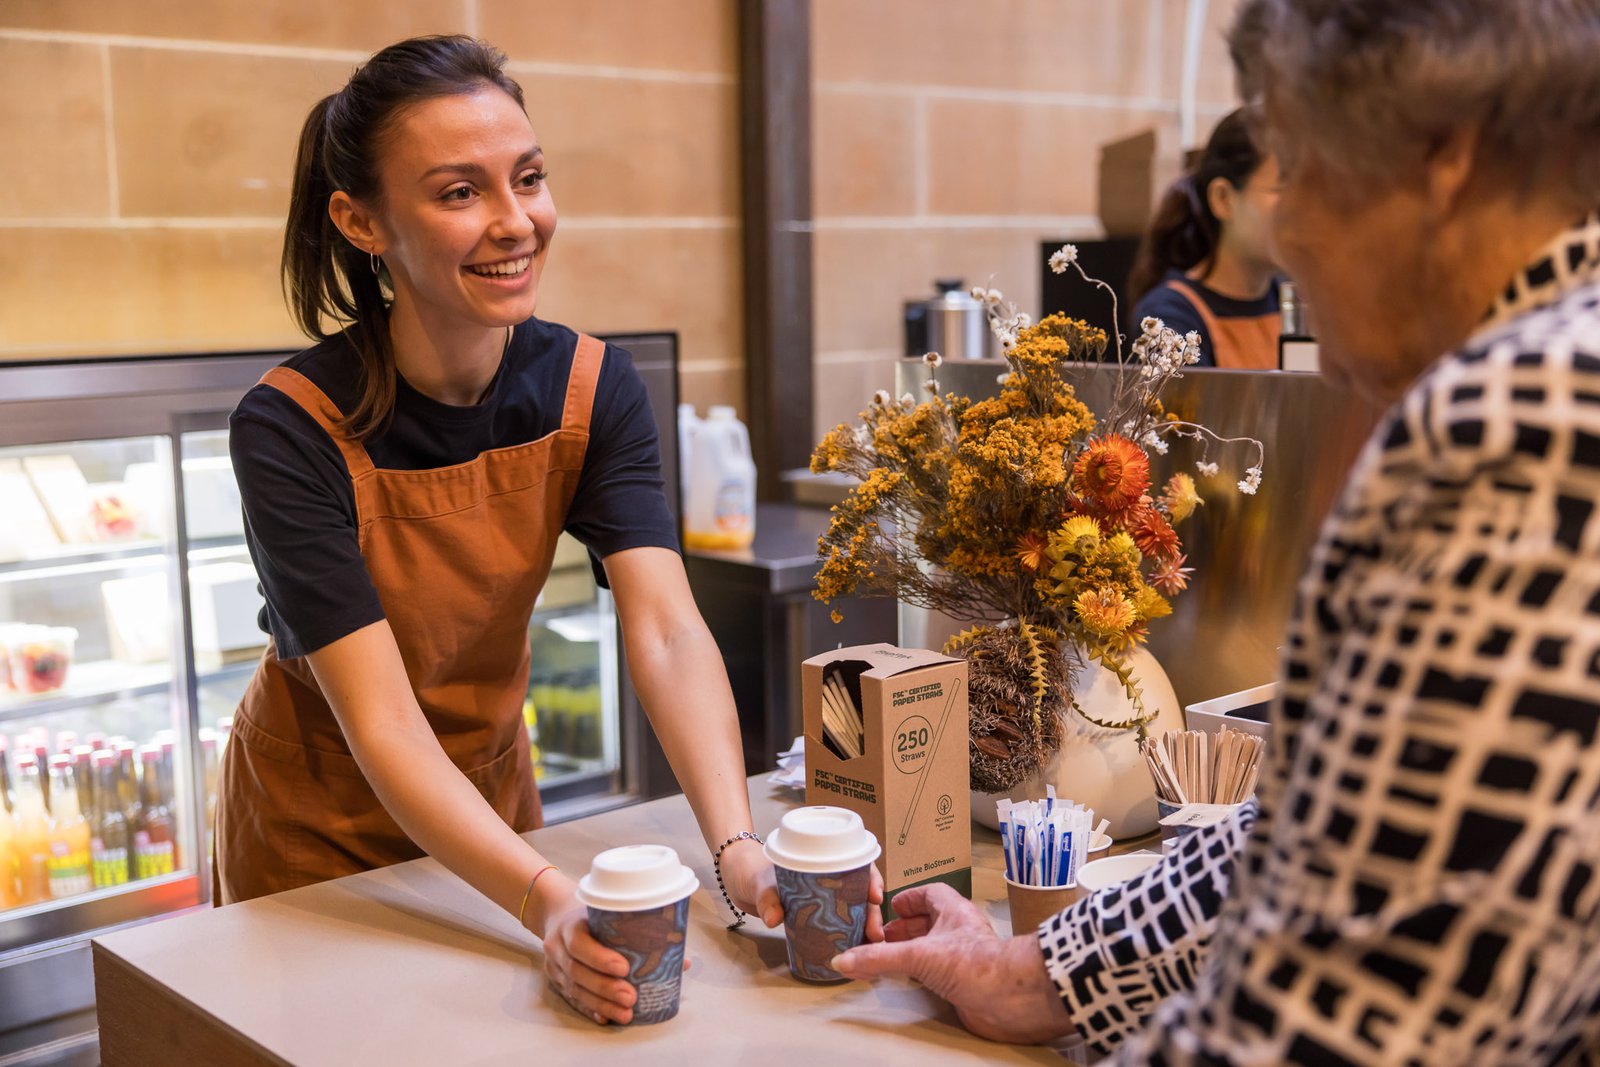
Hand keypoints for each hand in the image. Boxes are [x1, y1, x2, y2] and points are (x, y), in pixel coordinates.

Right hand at [532, 873, 641, 1025]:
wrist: (558, 914)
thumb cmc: (593, 915)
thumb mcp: (608, 913)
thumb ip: (641, 932)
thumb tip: (682, 962)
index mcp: (570, 925)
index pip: (579, 943)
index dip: (600, 958)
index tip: (625, 968)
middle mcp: (558, 946)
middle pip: (577, 971)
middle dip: (605, 987)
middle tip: (631, 997)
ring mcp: (554, 966)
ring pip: (575, 989)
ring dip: (601, 1003)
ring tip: (625, 1013)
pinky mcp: (556, 982)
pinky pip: (572, 999)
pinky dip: (590, 1009)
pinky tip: (606, 1018)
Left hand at [719, 838, 885, 940]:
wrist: (737, 880)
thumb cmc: (750, 870)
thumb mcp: (758, 882)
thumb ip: (766, 899)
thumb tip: (774, 918)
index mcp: (820, 861)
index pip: (856, 864)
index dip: (870, 878)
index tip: (874, 896)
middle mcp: (827, 879)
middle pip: (859, 893)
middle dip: (872, 912)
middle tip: (875, 933)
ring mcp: (822, 898)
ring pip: (852, 911)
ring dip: (863, 927)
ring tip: (869, 946)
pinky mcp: (813, 916)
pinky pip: (835, 924)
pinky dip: (847, 935)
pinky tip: (854, 950)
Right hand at [829, 884, 1073, 1043]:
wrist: (1012, 999)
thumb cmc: (978, 964)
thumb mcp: (919, 955)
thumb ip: (880, 958)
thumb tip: (844, 960)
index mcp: (953, 911)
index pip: (931, 893)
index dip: (910, 897)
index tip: (891, 904)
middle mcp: (959, 931)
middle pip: (929, 921)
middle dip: (904, 926)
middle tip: (879, 934)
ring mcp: (962, 957)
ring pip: (933, 947)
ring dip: (912, 950)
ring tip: (886, 955)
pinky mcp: (964, 982)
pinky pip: (936, 972)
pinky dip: (919, 974)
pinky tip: (906, 980)